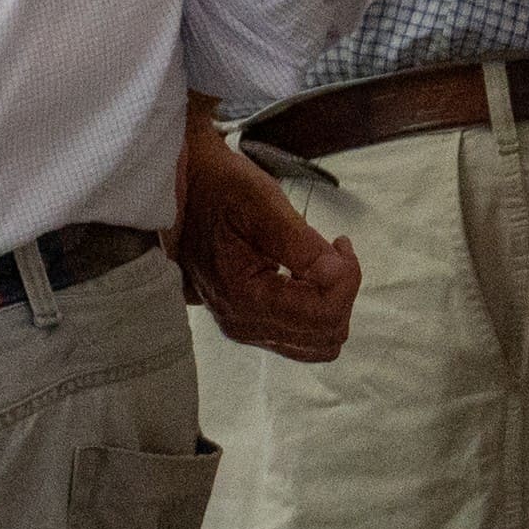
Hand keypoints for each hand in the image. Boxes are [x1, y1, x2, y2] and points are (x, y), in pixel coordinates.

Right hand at [172, 111, 360, 362]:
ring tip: (320, 260)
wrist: (181, 186)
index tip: (340, 242)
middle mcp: (241, 323)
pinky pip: (300, 336)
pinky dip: (314, 308)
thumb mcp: (263, 203)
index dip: (347, 281)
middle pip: (325, 335)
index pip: (323, 315)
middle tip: (333, 249)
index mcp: (244, 297)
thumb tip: (341, 274)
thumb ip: (304, 245)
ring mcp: (243, 327)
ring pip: (316, 342)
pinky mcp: (247, 322)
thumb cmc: (219, 187)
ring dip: (330, 301)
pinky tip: (304, 273)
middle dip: (341, 291)